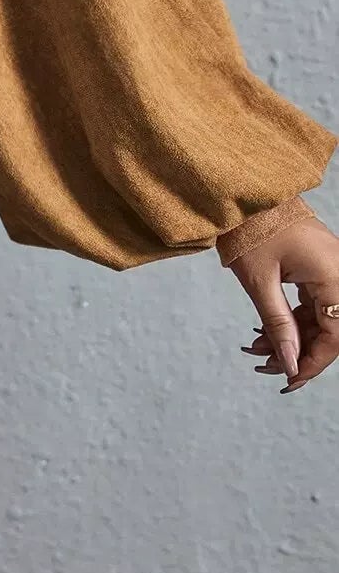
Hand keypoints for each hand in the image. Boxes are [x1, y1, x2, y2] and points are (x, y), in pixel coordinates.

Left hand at [229, 214, 338, 392]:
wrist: (243, 193)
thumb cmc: (250, 229)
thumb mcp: (259, 281)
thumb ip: (278, 324)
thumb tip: (290, 364)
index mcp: (333, 278)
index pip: (334, 336)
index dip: (313, 363)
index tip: (288, 380)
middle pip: (330, 330)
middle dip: (298, 352)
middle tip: (265, 367)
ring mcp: (330, 270)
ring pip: (320, 319)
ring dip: (291, 337)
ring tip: (256, 349)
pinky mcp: (317, 267)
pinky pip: (312, 303)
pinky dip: (289, 319)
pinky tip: (262, 333)